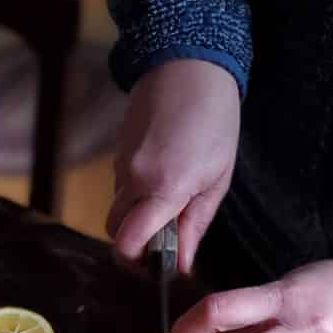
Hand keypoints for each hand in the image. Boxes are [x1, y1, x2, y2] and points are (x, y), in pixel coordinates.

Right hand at [107, 59, 240, 273]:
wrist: (188, 66)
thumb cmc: (214, 120)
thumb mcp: (217, 179)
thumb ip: (196, 225)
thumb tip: (183, 265)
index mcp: (164, 187)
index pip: (130, 242)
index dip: (139, 262)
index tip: (159, 267)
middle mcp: (134, 178)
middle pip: (116, 232)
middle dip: (135, 245)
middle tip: (165, 244)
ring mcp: (121, 165)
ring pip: (117, 210)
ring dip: (137, 218)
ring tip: (169, 204)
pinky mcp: (116, 154)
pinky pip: (120, 188)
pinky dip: (136, 196)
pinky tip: (161, 179)